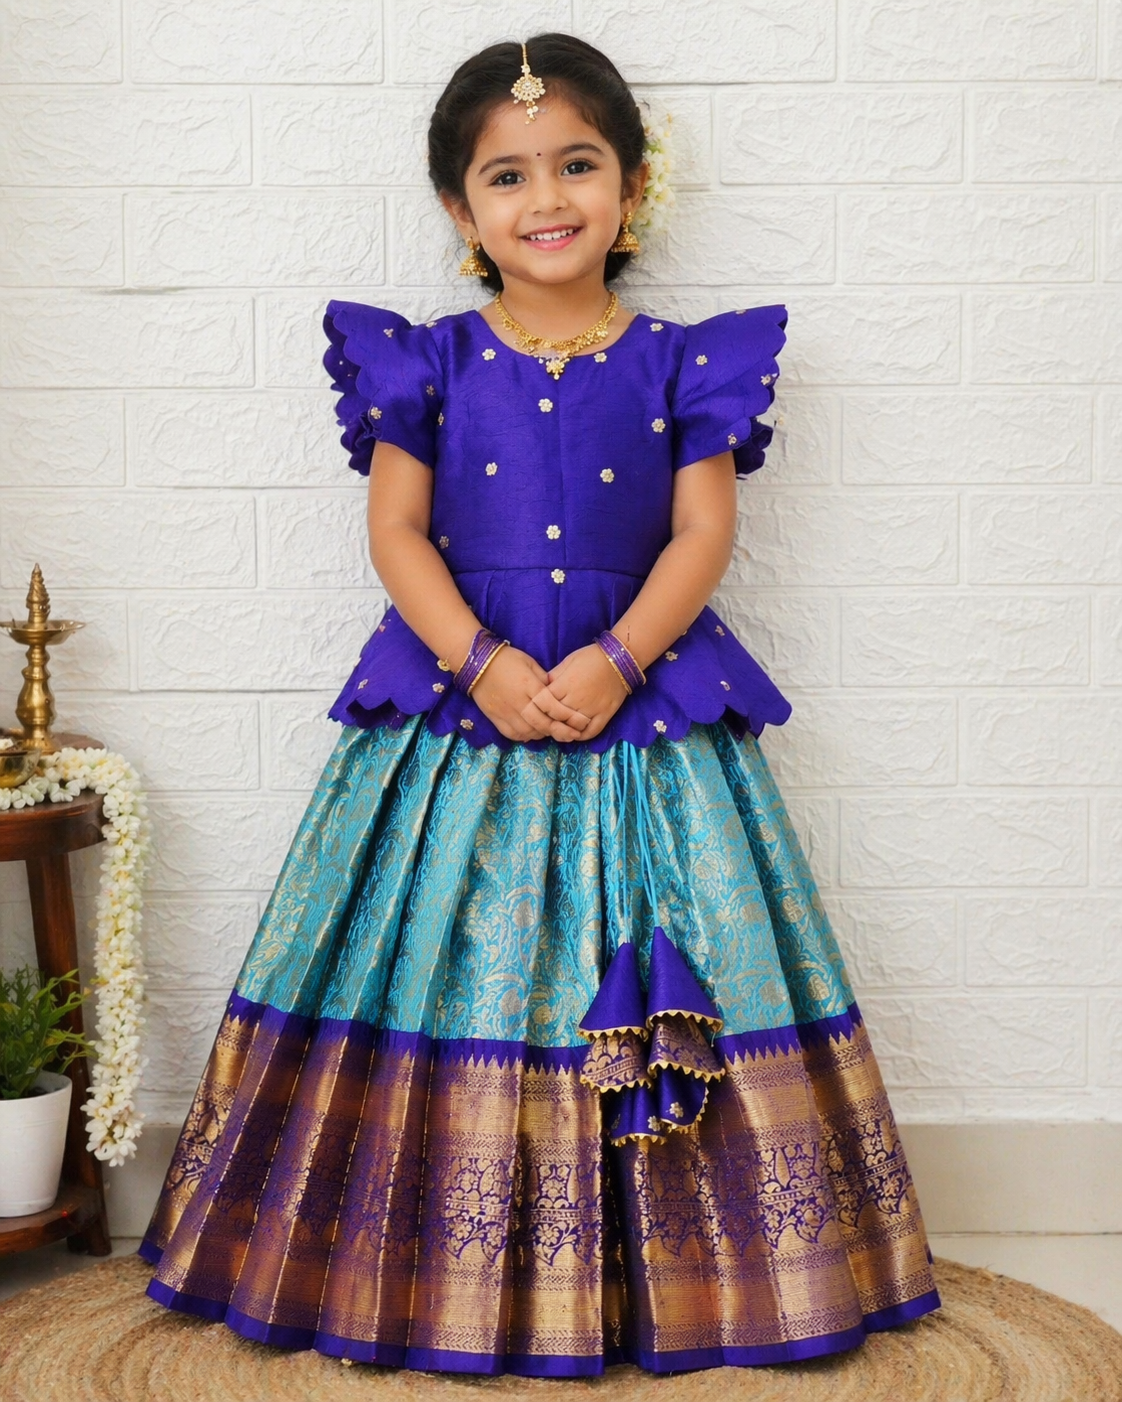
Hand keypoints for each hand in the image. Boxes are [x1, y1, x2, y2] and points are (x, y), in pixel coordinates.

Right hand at [470, 644, 590, 742]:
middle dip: (561, 731)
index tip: (581, 722)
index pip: (553, 706)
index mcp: (529, 686)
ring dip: (544, 734)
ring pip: (530, 732)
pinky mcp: (496, 718)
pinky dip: (526, 736)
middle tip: (573, 735)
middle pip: (543, 723)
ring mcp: (506, 713)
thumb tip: (556, 693)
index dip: (568, 716)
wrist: (477, 663)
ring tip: (554, 733)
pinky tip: (533, 733)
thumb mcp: (530, 663)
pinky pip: (514, 734)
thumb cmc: (507, 659)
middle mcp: (519, 702)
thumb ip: (544, 680)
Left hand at [544, 642, 629, 742]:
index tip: (536, 708)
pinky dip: (581, 736)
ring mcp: (591, 709)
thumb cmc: (591, 657)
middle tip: (546, 721)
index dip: (537, 706)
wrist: (619, 658)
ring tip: (560, 729)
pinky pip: (591, 732)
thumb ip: (553, 676)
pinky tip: (576, 734)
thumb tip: (541, 687)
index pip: (542, 702)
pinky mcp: (604, 714)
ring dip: (564, 730)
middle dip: (548, 720)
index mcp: (564, 685)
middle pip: (554, 718)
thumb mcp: (568, 661)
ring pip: (571, 728)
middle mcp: (576, 700)